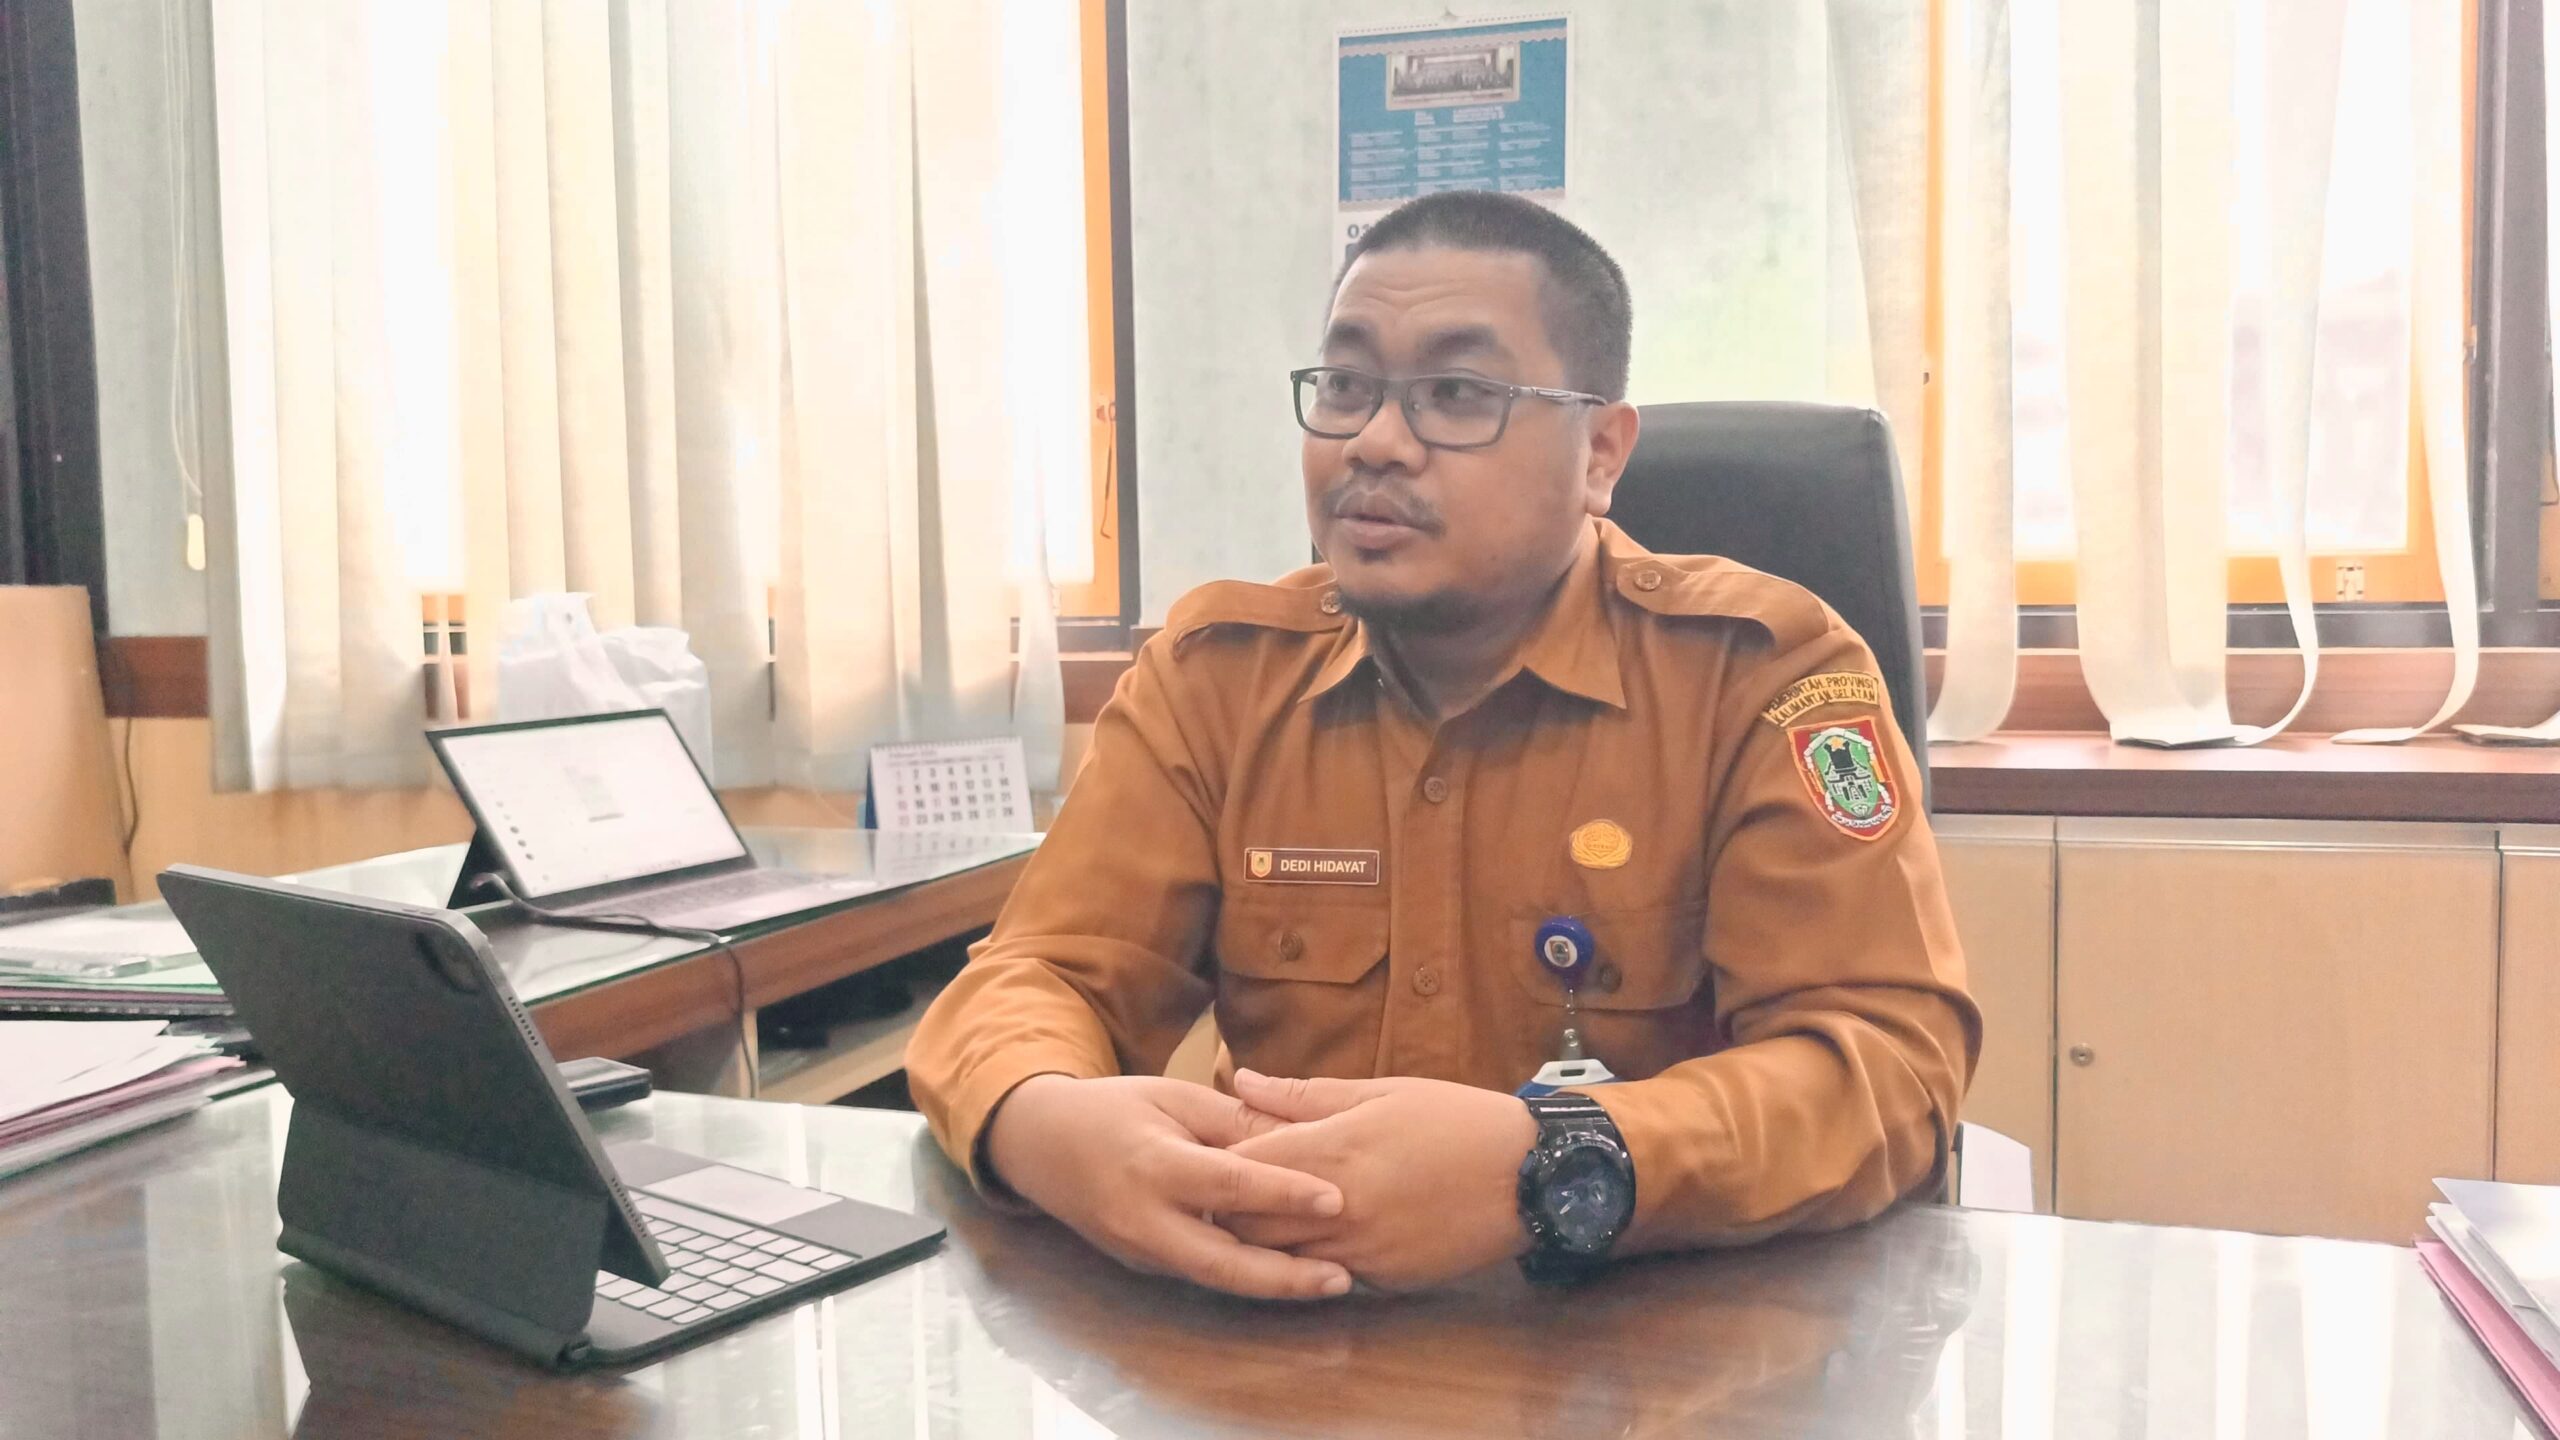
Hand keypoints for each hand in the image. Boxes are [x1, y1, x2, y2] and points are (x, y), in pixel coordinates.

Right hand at [983, 1074, 1352, 1300]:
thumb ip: (1235, 1119)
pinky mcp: (1141, 1265)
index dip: (1285, 1193)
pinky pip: (1199, 1273)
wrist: (1040, 1146)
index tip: (1338, 1200)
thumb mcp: (1173, 1095)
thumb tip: (1303, 1134)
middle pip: (1222, 1261)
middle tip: (1343, 1277)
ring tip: (1331, 1280)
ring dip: (1273, 1285)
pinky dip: (1245, 1276)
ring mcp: (1139, 1250)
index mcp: (1153, 1165)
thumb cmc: (1115, 1110)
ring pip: (1214, 1277)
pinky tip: (1288, 1274)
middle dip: (1286, 1277)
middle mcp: (1143, 1218)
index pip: (1229, 1184)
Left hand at [1222, 1070, 1539, 1291]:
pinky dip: (1315, 1259)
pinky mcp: (1383, 1279)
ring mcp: (1359, 1251)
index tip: (1217, 1153)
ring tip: (1278, 1215)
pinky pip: (1327, 1275)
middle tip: (1238, 1190)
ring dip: (1269, 1240)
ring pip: (1280, 1258)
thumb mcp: (1382, 1092)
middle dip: (1233, 1208)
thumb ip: (1304, 1095)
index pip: (1240, 1168)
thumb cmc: (1456, 1121)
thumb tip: (1242, 1079)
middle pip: (1246, 1224)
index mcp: (1332, 1151)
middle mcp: (1337, 1209)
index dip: (1220, 1162)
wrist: (1530, 1176)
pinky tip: (1329, 1236)